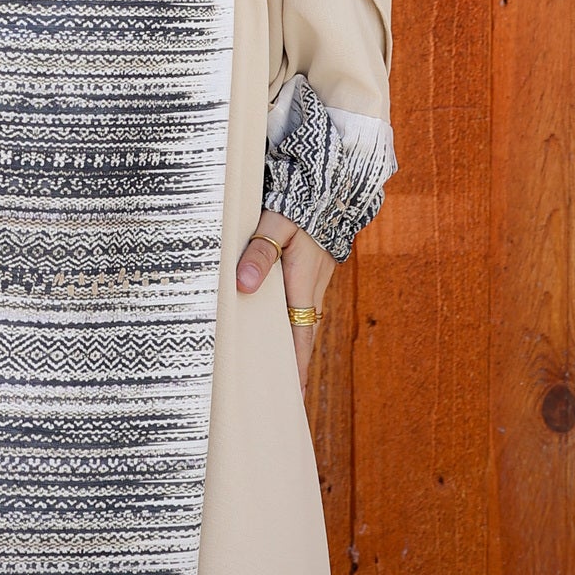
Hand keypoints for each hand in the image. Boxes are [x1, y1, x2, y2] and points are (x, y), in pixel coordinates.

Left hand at [236, 206, 337, 391]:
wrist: (329, 179)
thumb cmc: (299, 201)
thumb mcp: (276, 223)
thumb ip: (260, 252)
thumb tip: (244, 286)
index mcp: (305, 282)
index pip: (301, 337)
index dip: (296, 367)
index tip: (293, 396)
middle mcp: (314, 285)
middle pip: (303, 334)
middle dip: (294, 363)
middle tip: (284, 393)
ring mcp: (316, 276)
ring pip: (302, 317)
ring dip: (292, 340)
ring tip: (277, 364)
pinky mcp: (312, 266)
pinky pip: (301, 301)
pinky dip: (292, 318)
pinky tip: (279, 320)